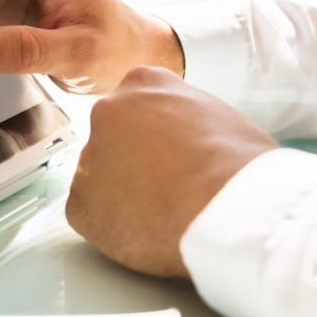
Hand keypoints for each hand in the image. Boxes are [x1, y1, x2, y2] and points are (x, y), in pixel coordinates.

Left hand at [66, 67, 277, 277]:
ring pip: (99, 179)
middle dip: (133, 163)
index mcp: (142, 84)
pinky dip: (112, 226)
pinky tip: (145, 231)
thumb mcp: (218, 116)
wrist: (226, 212)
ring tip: (162, 213)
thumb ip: (183, 116)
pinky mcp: (78, 204)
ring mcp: (87, 158)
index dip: (155, 136)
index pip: (136, 105)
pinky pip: (91, 215)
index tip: (170, 155)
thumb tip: (181, 135)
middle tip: (166, 187)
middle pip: (112, 140)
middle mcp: (105, 113)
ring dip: (122, 195)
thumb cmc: (238, 167)